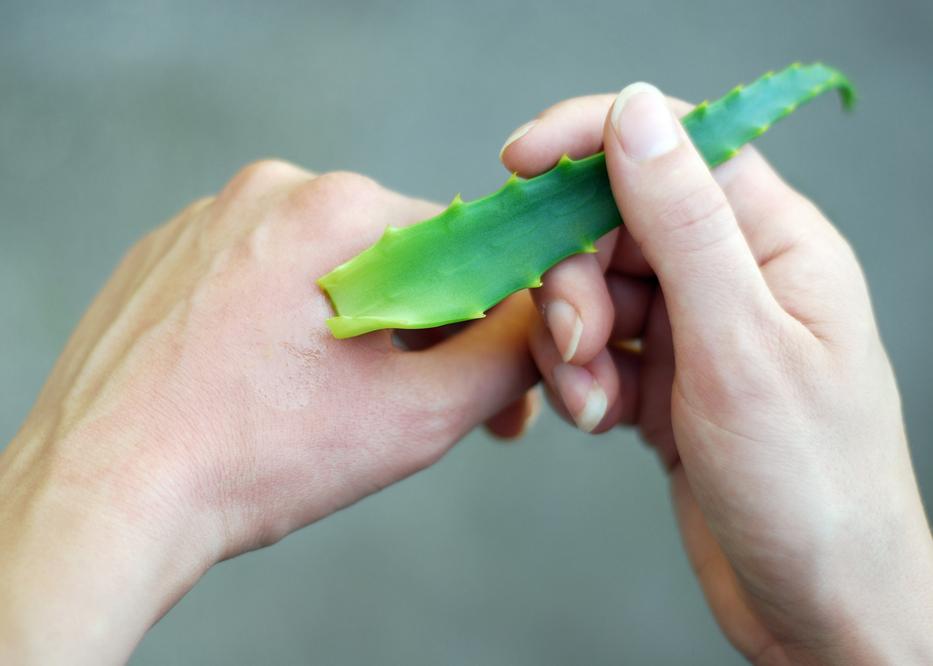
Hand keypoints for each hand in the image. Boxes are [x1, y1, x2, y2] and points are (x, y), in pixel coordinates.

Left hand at [0, 162, 537, 663]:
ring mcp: (204, 222)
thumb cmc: (251, 458)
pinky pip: (257, 280)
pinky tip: (271, 389)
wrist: (102, 496)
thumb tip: (540, 327)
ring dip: (352, 331)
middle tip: (415, 408)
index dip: (488, 316)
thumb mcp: (414, 416)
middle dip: (420, 332)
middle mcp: (265, 192)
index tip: (489, 379)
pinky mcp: (165, 260)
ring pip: (322, 269)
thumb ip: (505, 359)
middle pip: (390, 256)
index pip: (459, 244)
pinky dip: (284, 327)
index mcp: (333, 209)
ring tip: (332, 407)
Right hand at [501, 86, 932, 663]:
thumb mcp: (741, 345)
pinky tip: (598, 418)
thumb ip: (684, 225)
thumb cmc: (810, 483)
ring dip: (571, 341)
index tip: (518, 163)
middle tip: (575, 342)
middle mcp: (733, 275)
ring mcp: (695, 329)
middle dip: (574, 278)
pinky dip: (581, 379)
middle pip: (617, 224)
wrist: (817, 605)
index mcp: (775, 243)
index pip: (677, 147)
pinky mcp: (663, 378)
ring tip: (589, 399)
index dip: (592, 140)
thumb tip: (637, 115)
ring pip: (595, 290)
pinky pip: (595, 348)